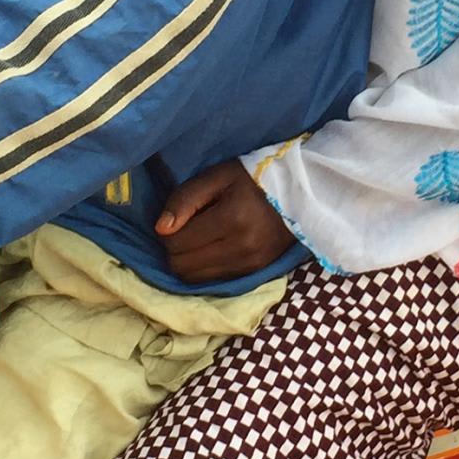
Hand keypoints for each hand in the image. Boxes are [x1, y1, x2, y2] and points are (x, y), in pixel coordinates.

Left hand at [154, 160, 295, 283]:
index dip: (168, 232)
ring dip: (187, 263)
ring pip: (194, 279)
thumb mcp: (216, 177)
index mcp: (231, 219)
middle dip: (175, 250)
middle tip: (186, 231)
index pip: (177, 243)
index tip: (178, 219)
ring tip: (199, 240)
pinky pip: (213, 281)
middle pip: (182, 266)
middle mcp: (241, 248)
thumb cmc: (251, 180)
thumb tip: (160, 230)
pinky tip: (211, 250)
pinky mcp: (254, 274)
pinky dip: (204, 269)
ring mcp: (249, 265)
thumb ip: (184, 199)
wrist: (297, 196)